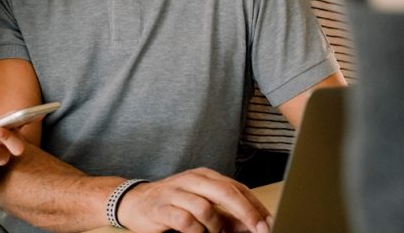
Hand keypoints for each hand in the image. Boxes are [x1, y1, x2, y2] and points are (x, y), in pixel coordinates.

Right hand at [116, 168, 270, 232]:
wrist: (134, 202)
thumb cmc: (172, 204)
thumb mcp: (202, 206)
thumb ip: (226, 215)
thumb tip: (253, 225)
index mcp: (205, 176)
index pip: (237, 187)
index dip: (255, 205)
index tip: (268, 222)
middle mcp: (192, 179)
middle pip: (226, 192)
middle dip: (246, 213)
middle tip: (260, 229)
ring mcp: (176, 192)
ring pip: (206, 208)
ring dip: (215, 226)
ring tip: (211, 232)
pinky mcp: (162, 207)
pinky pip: (187, 221)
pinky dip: (195, 231)